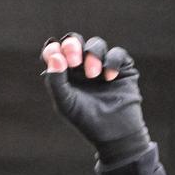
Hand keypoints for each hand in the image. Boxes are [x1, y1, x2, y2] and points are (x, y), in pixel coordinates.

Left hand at [41, 34, 150, 165]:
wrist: (114, 132)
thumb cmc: (86, 119)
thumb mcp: (66, 103)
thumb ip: (56, 81)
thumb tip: (53, 55)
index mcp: (65, 74)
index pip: (55, 52)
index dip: (53, 49)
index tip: (54, 54)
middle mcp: (81, 66)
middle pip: (74, 41)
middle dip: (73, 46)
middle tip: (74, 60)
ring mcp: (101, 64)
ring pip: (95, 44)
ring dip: (93, 56)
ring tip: (94, 75)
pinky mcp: (121, 66)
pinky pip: (116, 53)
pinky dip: (111, 62)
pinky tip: (109, 78)